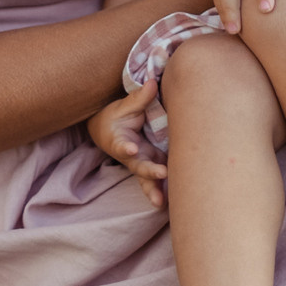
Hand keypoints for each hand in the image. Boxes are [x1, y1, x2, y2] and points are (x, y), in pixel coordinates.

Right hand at [85, 78, 168, 208]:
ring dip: (154, 190)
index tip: (130, 149)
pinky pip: (159, 178)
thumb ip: (139, 98)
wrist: (108, 130)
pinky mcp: (154, 163)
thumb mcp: (124, 106)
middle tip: (161, 173)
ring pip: (147, 179)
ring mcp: (142, 162)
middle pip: (139, 167)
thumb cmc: (117, 117)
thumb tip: (152, 83)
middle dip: (149, 171)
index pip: (121, 146)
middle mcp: (131, 156)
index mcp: (120, 141)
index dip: (126, 148)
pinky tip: (176, 198)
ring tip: (161, 203)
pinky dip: (166, 187)